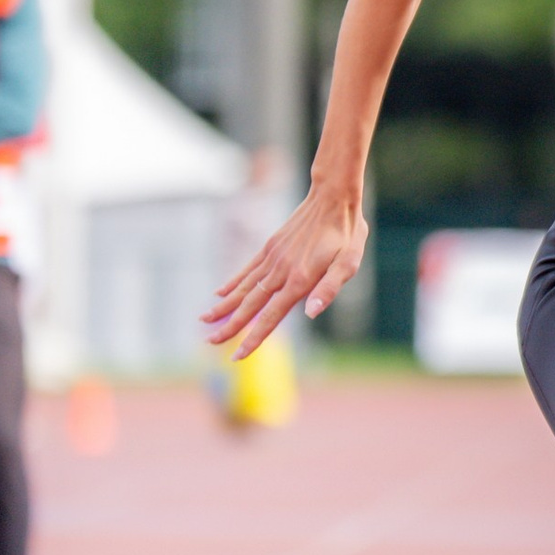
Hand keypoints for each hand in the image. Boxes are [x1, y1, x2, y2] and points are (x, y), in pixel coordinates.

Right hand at [202, 180, 366, 359]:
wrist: (332, 198)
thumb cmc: (347, 234)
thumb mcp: (349, 263)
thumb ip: (329, 289)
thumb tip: (309, 313)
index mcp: (299, 280)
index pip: (271, 317)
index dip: (254, 337)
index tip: (237, 355)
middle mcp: (280, 272)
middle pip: (250, 306)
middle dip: (230, 326)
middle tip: (210, 342)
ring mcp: (272, 258)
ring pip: (243, 288)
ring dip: (224, 306)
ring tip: (205, 320)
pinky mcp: (270, 248)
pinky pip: (247, 270)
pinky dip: (233, 282)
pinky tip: (220, 293)